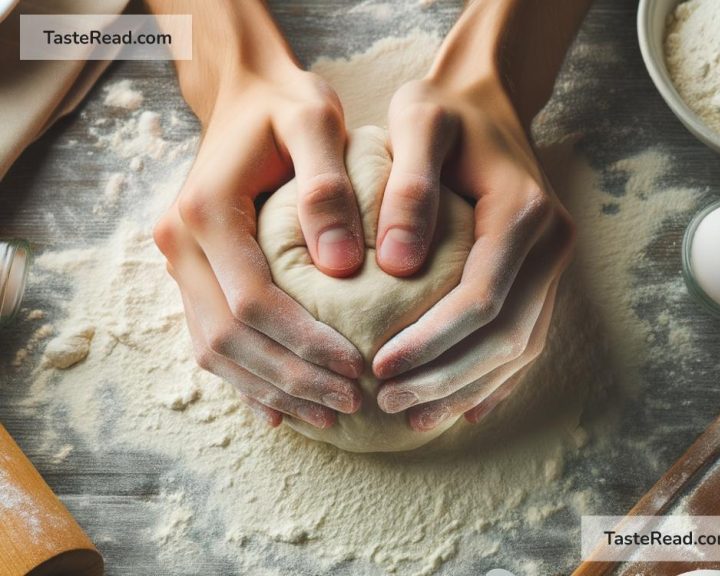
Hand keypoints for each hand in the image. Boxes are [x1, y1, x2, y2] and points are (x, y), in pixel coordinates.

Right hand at [153, 13, 365, 428]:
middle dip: (292, 377)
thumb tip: (342, 267)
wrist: (244, 94)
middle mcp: (181, 245)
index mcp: (206, 212)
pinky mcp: (195, 273)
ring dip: (271, 389)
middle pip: (231, 336)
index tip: (357, 366)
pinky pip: (210, 340)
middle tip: (350, 403)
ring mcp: (182, 262)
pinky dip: (246, 379)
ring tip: (326, 414)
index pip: (253, 300)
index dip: (305, 342)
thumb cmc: (284, 106)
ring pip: (216, 350)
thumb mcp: (314, 121)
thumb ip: (327, 187)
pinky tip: (279, 409)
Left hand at [373, 75, 574, 430]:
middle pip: (507, 335)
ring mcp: (552, 264)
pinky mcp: (540, 276)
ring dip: (467, 389)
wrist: (487, 102)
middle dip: (447, 378)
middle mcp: (549, 244)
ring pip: (520, 348)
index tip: (380, 367)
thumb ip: (409, 185)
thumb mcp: (418, 121)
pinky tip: (460, 408)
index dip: (432, 342)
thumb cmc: (444, 111)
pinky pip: (526, 339)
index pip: (482, 298)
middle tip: (388, 402)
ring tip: (413, 416)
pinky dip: (492, 379)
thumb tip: (396, 266)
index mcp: (522, 210)